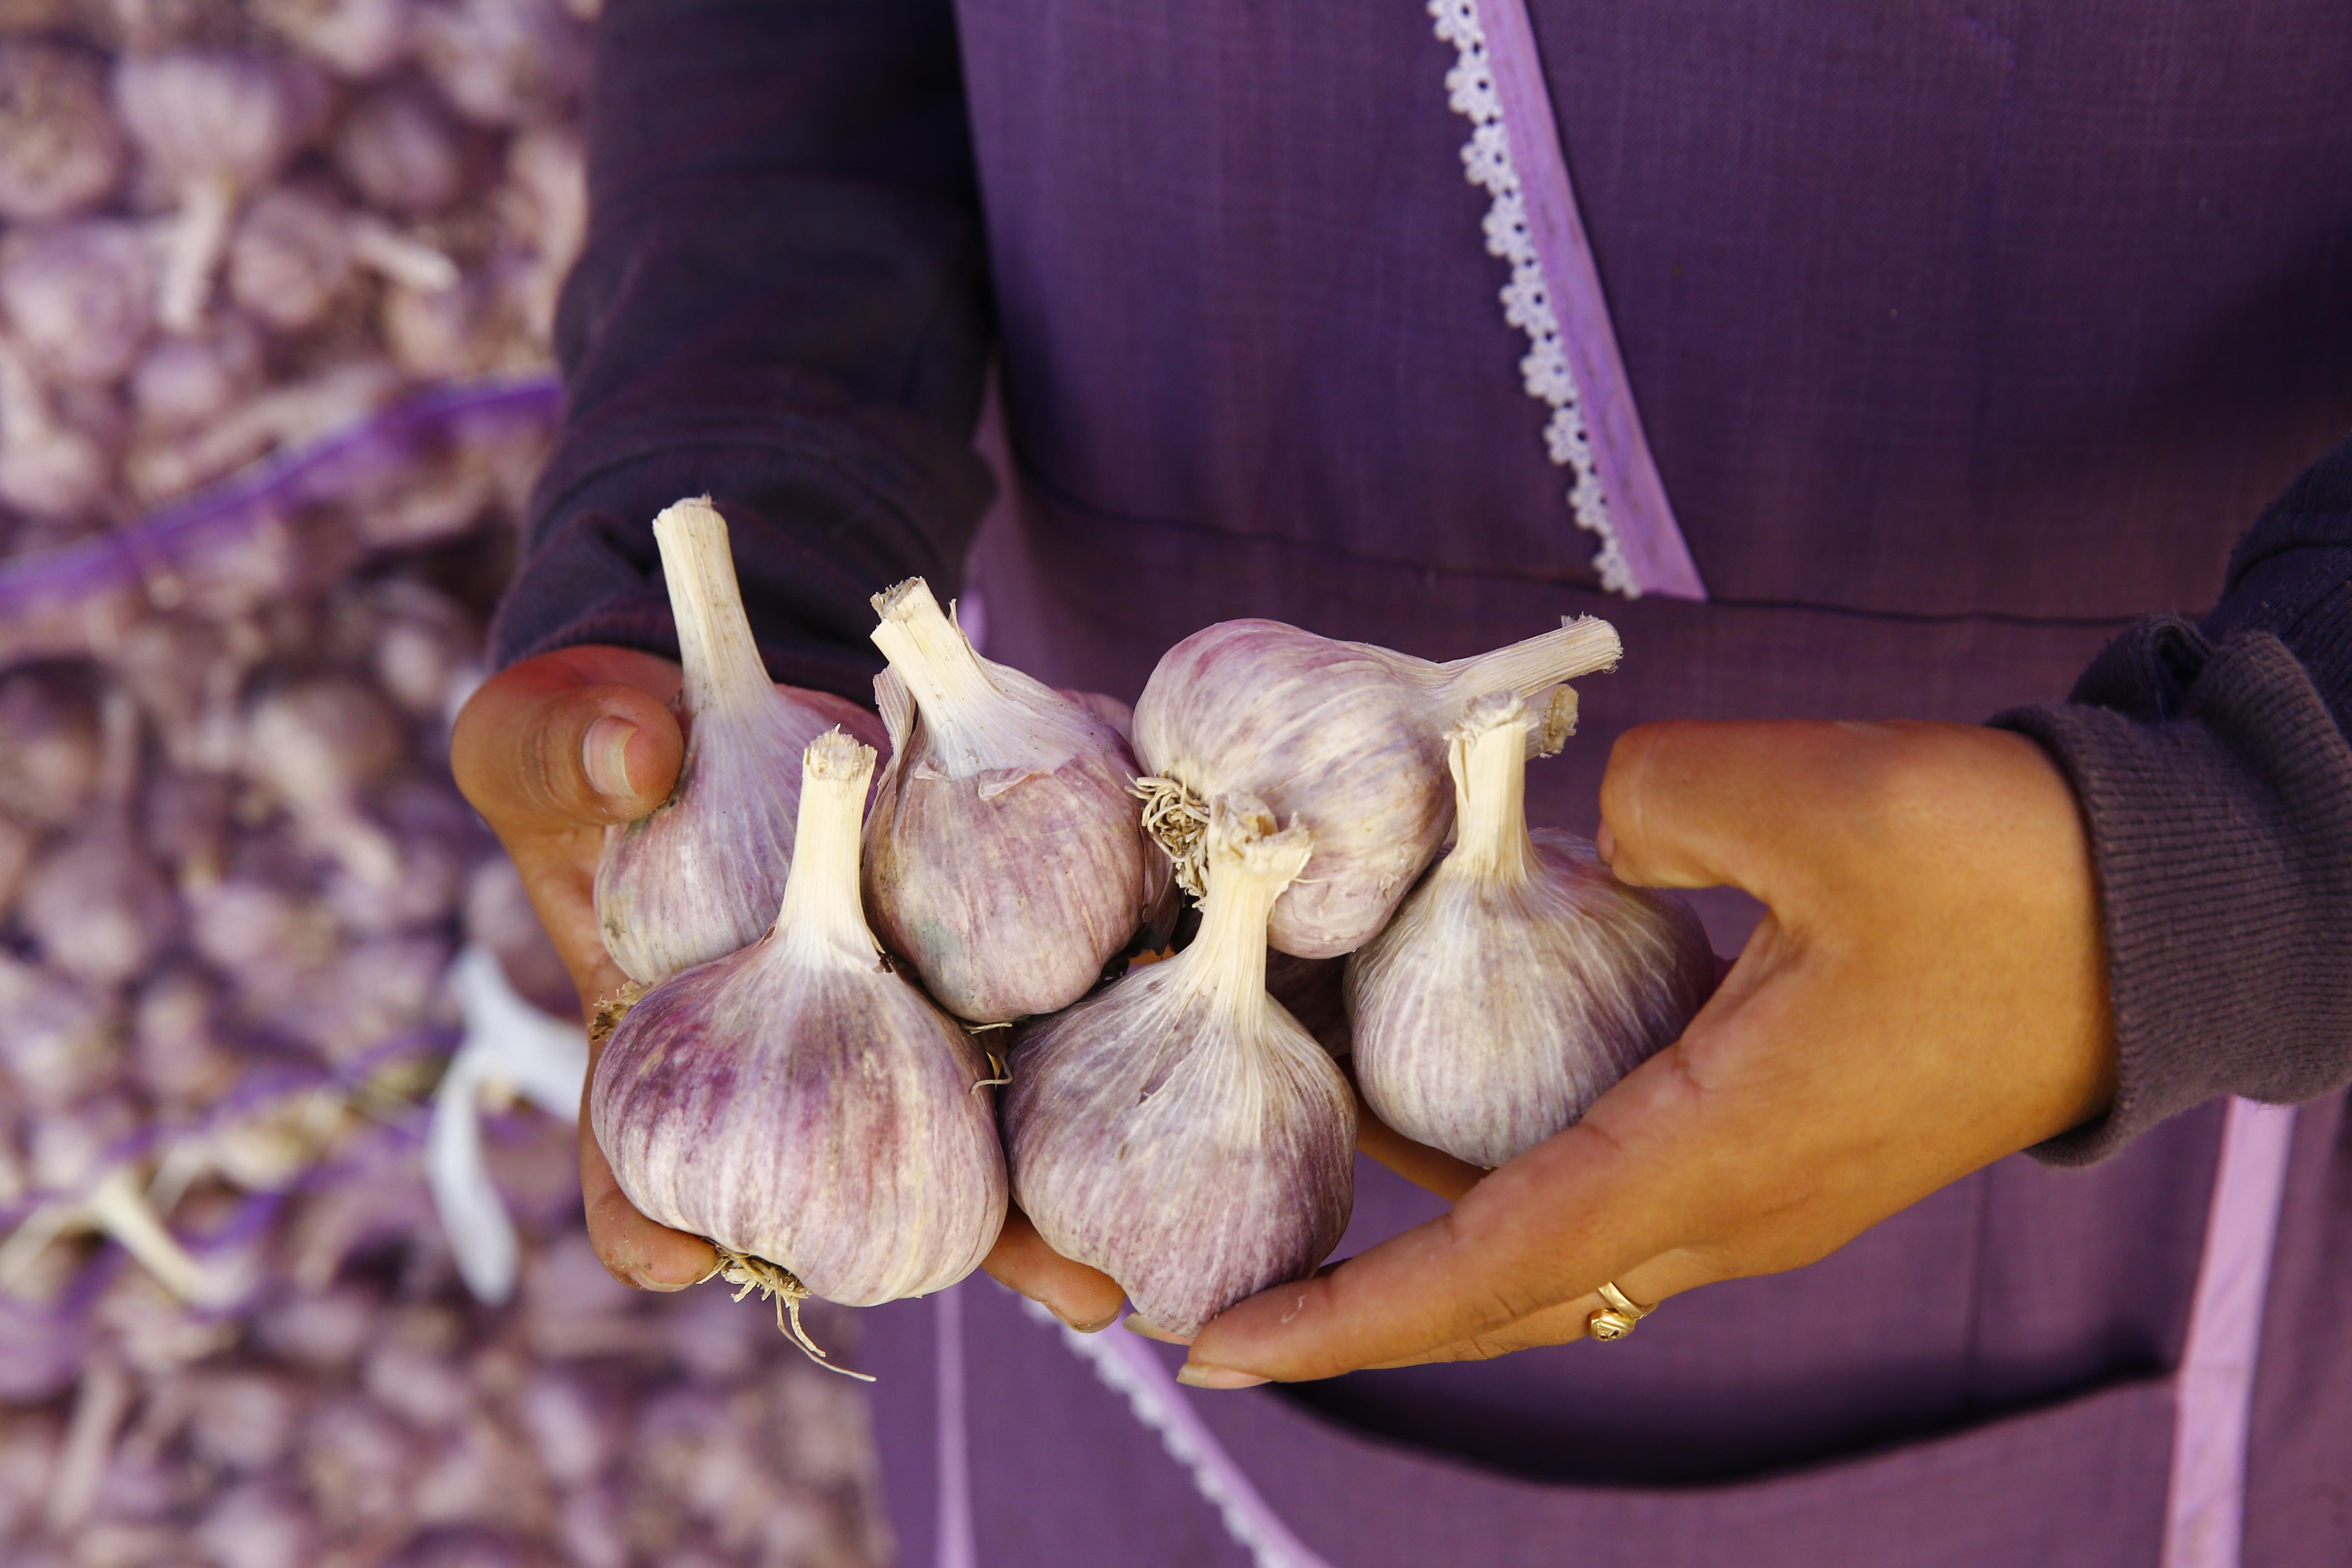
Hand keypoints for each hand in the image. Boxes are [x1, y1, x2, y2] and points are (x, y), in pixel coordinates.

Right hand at [451, 646, 1128, 1325]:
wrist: (720, 698)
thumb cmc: (606, 736)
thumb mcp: (548, 731)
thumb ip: (569, 745)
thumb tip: (633, 756)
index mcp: (656, 1043)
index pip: (630, 1159)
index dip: (648, 1219)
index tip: (679, 1255)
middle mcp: (780, 1058)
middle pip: (829, 1183)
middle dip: (904, 1256)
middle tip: (969, 1304)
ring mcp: (877, 1014)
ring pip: (949, 1124)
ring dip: (1024, 1208)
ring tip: (1106, 1284)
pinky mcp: (954, 950)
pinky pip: (1017, 1014)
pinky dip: (1084, 1052)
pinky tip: (1162, 1083)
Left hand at [1177, 720, 2117, 1385]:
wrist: (2161, 913)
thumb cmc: (2003, 869)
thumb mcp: (1809, 796)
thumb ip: (1650, 806)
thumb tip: (1581, 838)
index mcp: (1721, 1155)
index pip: (1493, 1271)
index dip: (1349, 1316)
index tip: (1219, 1345)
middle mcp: (1735, 1205)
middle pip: (1511, 1293)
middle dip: (1365, 1304)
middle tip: (1228, 1290)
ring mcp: (1765, 1186)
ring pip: (1563, 1243)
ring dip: (1435, 1223)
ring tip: (1309, 1157)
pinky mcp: (1786, 1141)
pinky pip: (1617, 1183)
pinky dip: (1515, 1164)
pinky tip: (1447, 1087)